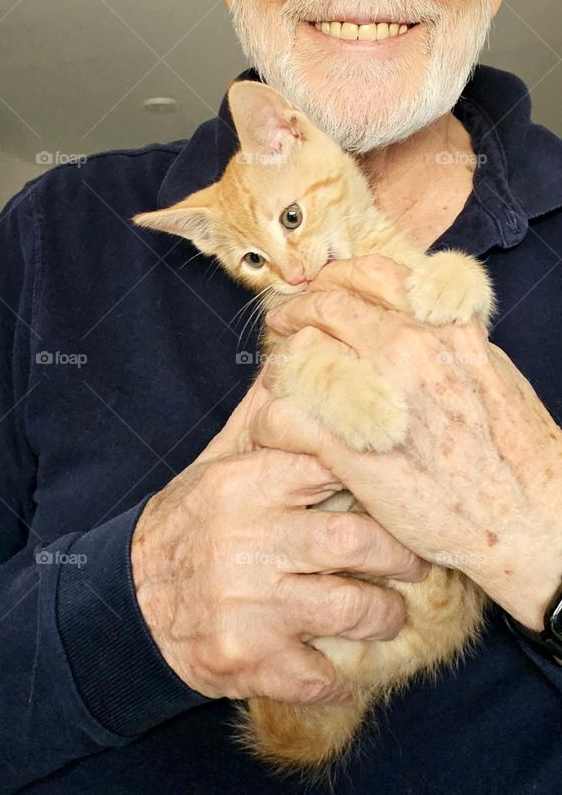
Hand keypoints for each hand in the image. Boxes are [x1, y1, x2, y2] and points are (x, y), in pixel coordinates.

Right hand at [130, 375, 428, 703]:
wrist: (128, 606)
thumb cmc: (189, 527)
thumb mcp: (216, 466)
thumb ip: (261, 420)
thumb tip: (293, 359)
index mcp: (247, 485)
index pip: (332, 465)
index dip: (377, 477)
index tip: (402, 490)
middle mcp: (249, 540)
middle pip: (357, 539)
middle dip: (403, 555)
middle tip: (418, 560)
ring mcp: (250, 604)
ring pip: (352, 608)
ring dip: (384, 615)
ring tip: (388, 612)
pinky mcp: (248, 659)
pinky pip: (320, 675)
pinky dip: (341, 677)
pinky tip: (343, 667)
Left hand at [256, 256, 561, 631]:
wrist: (525, 518)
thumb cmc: (516, 453)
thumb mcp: (492, 370)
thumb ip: (447, 338)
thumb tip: (416, 317)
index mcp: (441, 326)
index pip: (369, 276)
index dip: (333, 280)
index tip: (319, 291)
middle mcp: (407, 350)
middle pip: (325, 307)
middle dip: (295, 312)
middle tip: (281, 323)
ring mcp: (377, 397)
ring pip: (299, 355)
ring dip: (280, 366)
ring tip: (278, 381)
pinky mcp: (350, 451)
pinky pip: (285, 418)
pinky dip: (269, 422)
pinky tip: (273, 432)